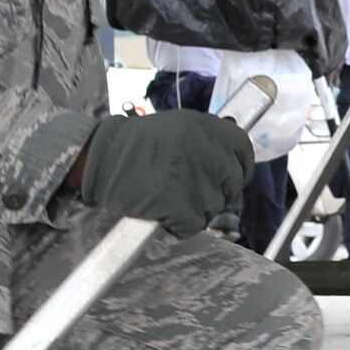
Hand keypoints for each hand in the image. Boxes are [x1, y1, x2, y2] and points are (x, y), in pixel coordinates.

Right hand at [76, 110, 255, 236]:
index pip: (245, 154)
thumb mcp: (181, 125)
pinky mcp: (184, 208)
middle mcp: (213, 156)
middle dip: (216, 191)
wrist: (104, 157)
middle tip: (190, 189)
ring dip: (197, 208)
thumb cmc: (139, 142)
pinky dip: (180, 225)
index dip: (238, 168)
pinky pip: (194, 225)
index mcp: (214, 131)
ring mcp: (200, 184)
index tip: (226, 176)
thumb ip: (211, 137)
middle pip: (233, 185)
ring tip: (170, 195)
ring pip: (214, 208)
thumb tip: (236, 151)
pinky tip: (163, 211)